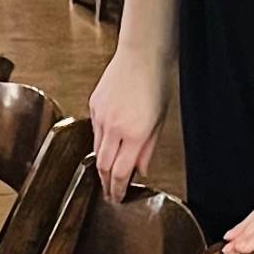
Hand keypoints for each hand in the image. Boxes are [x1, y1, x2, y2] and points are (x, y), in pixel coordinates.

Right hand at [90, 45, 169, 202]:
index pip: (120, 173)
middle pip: (103, 166)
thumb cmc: (156, 83)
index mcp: (134, 134)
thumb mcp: (160, 120)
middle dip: (105, 183)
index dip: (117, 190)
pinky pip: (94, 130)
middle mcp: (114, 128)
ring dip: (102, 162)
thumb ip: (148, 148)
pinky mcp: (93, 105)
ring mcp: (101, 116)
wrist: (141, 55)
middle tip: (108, 193)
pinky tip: (107, 142)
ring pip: (96, 149)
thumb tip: (141, 169)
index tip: (116, 198)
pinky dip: (100, 140)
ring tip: (107, 172)